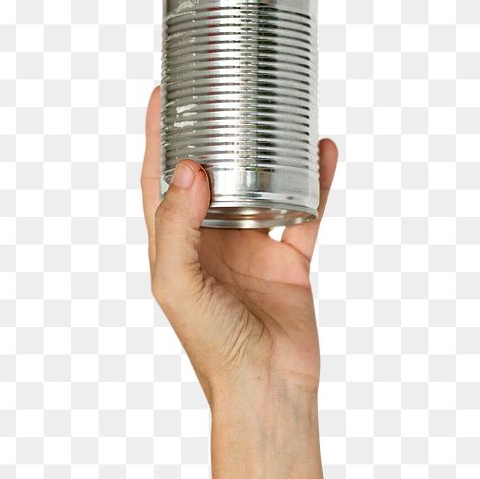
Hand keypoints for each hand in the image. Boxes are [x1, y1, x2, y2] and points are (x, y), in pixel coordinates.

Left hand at [140, 85, 337, 408]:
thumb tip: (190, 168)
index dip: (156, 137)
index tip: (163, 92)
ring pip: (259, 187)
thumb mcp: (177, 285)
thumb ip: (175, 227)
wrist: (265, 388)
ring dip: (266, 153)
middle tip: (224, 90)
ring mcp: (251, 250)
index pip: (159, 181)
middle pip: (210, 175)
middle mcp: (211, 243)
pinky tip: (323, 151)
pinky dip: (315, 183)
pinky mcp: (289, 262)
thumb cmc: (213, 346)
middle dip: (215, 135)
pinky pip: (305, 212)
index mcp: (176, 247)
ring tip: (274, 112)